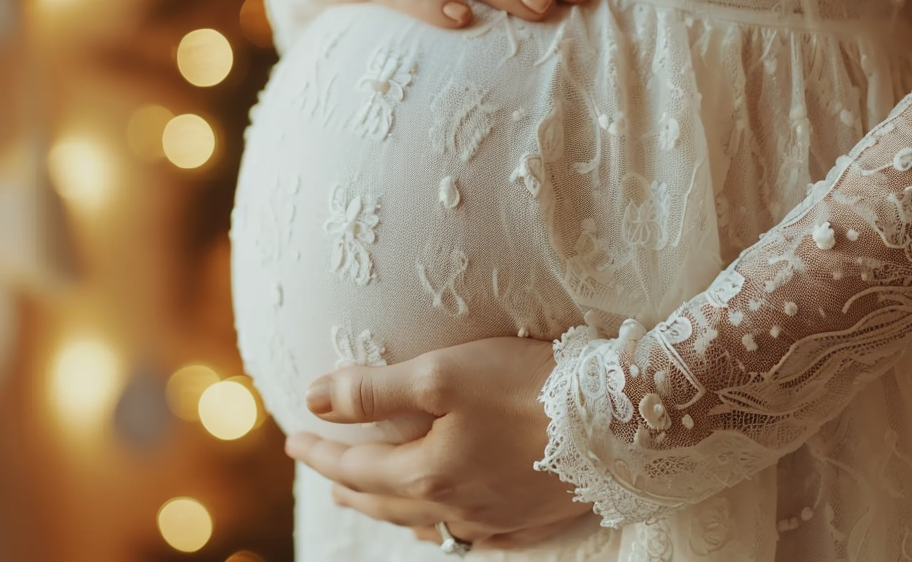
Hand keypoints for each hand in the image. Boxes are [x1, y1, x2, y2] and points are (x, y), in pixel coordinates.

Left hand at [284, 337, 593, 550]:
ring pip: (427, 523)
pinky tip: (450, 523)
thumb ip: (372, 390)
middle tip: (325, 476)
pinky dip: (445, 526)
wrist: (617, 422)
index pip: (355, 468)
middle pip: (385, 502)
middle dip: (348, 487)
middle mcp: (456, 508)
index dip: (320, 453)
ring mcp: (495, 521)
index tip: (293, 439)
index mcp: (426, 474)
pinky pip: (473, 536)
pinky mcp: (530, 522)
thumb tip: (313, 399)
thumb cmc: (525, 388)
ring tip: (373, 501)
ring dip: (391, 510)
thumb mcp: (440, 375)